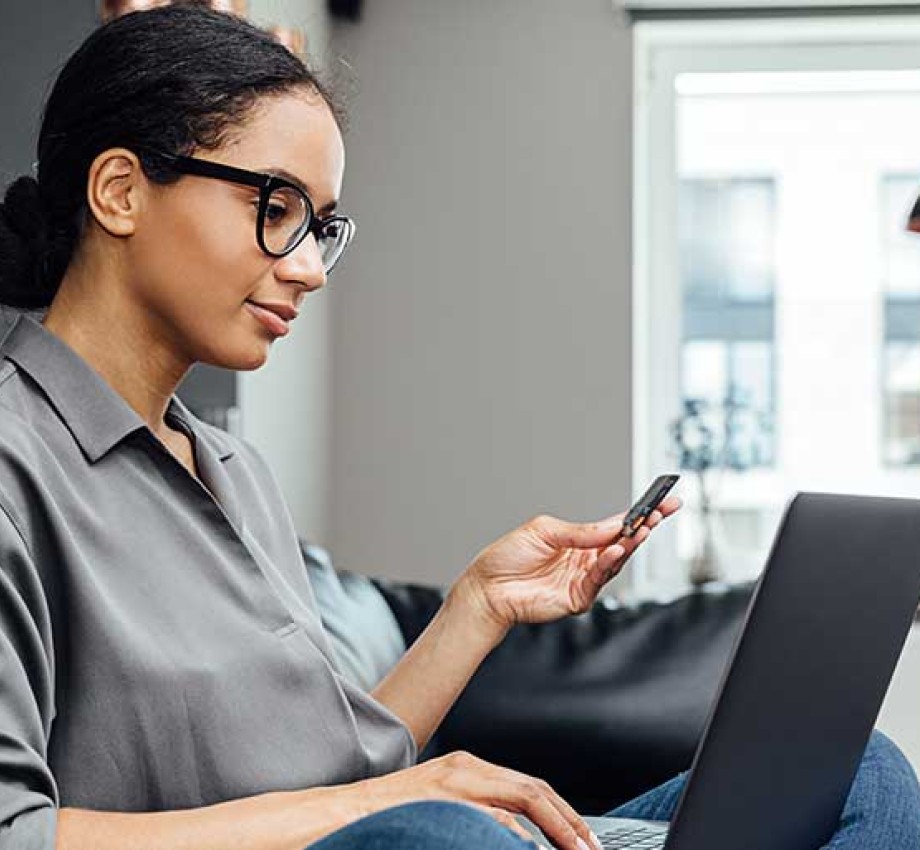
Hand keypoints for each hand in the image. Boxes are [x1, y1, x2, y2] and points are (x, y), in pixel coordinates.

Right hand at [350, 750, 601, 849]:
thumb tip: (516, 838)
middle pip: (535, 788)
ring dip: (557, 829)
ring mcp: (456, 783)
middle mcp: (466, 768)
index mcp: (468, 766)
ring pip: (524, 798)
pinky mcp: (446, 801)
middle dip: (570, 821)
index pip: (528, 786)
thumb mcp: (440, 806)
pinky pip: (495, 819)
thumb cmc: (390, 816)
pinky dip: (521, 837)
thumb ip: (476, 813)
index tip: (584, 840)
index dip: (562, 812)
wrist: (341, 812)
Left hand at [456, 497, 680, 628]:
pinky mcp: (577, 598)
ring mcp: (583, 579)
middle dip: (645, 527)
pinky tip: (615, 552)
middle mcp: (586, 559)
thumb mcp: (544, 531)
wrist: (487, 587)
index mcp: (579, 540)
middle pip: (623, 543)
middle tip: (663, 513)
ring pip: (616, 561)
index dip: (641, 515)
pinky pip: (599, 580)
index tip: (664, 502)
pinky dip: (609, 565)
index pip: (616, 525)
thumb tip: (612, 526)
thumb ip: (580, 531)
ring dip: (630, 545)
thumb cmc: (508, 557)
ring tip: (642, 530)